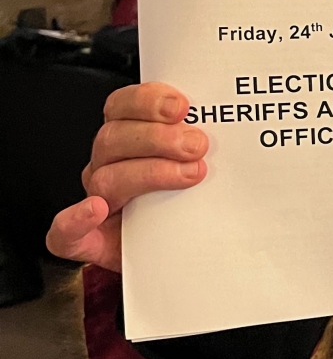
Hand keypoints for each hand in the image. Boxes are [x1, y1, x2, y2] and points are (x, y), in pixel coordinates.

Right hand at [45, 83, 207, 272]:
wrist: (183, 257)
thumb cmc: (192, 207)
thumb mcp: (203, 168)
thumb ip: (211, 146)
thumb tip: (241, 131)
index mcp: (129, 140)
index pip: (122, 107)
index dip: (147, 101)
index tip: (182, 106)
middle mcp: (108, 165)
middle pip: (113, 138)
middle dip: (158, 138)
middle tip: (197, 145)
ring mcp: (96, 202)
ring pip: (104, 178)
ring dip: (148, 172)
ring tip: (189, 175)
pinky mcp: (88, 242)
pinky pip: (64, 231)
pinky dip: (75, 219)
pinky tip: (97, 210)